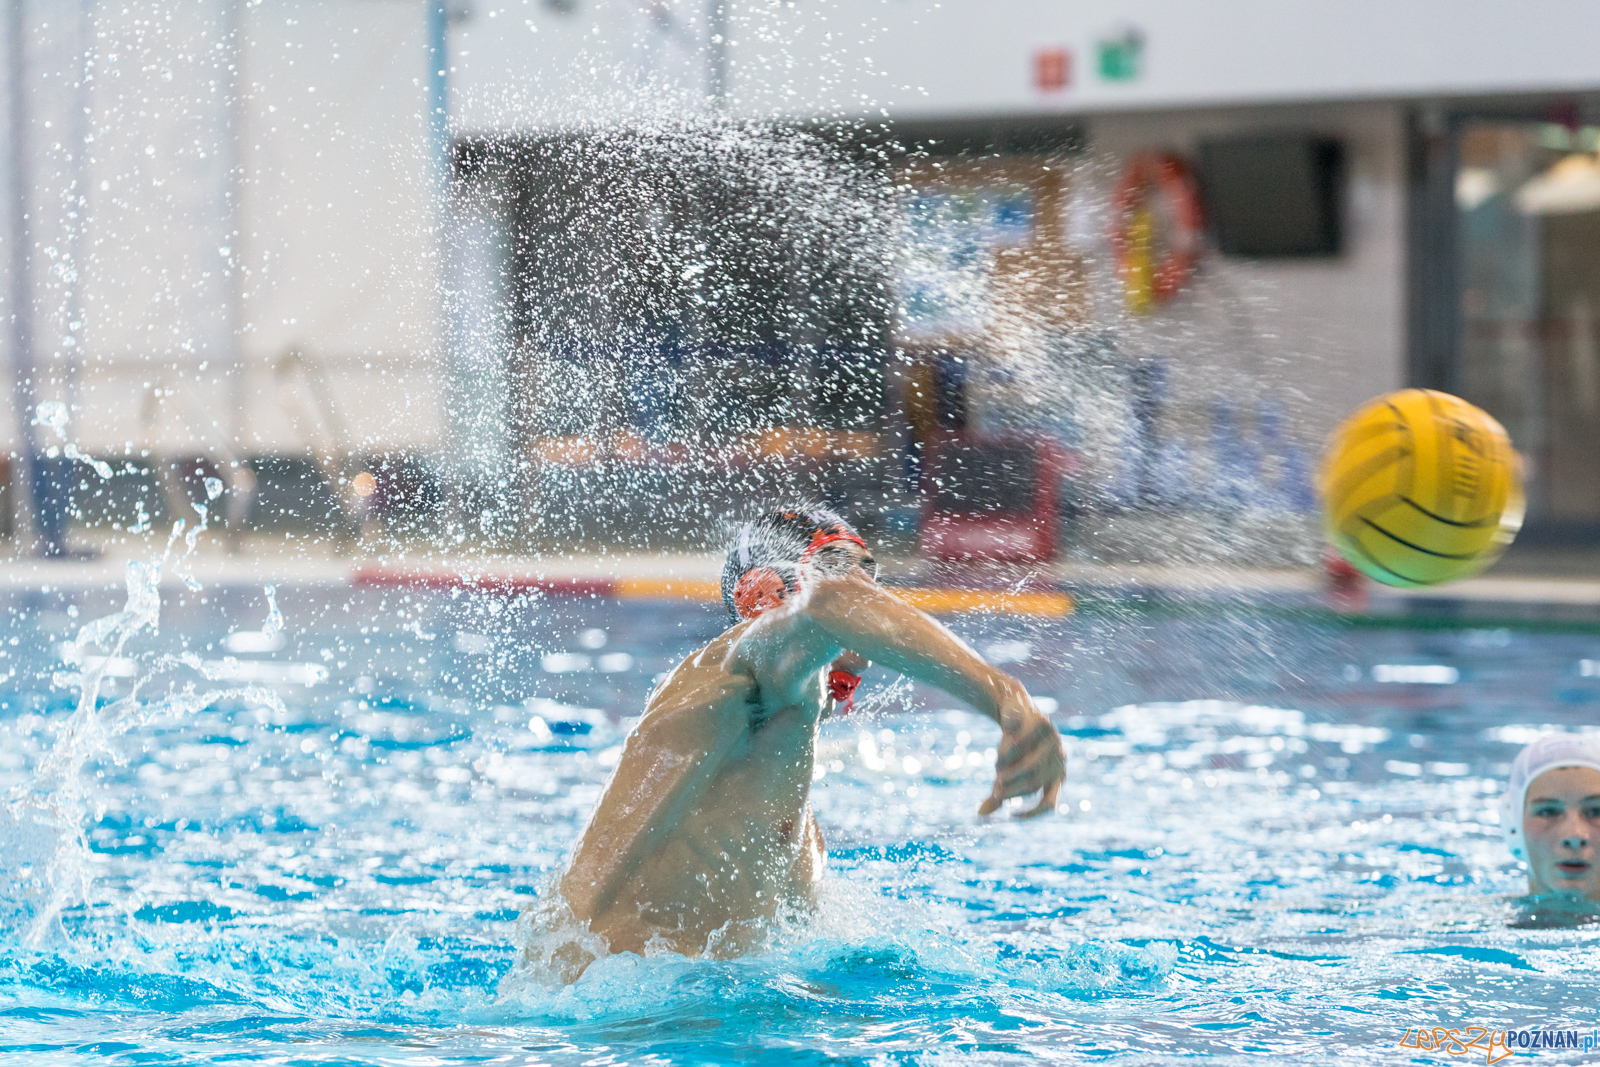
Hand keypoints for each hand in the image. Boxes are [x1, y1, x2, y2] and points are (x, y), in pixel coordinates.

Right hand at [979, 693, 1064, 818]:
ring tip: (997, 768)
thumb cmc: (1016, 748)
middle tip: (995, 791)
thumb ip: (999, 793)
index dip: (1030, 813)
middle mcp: (1059, 761)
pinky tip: (1000, 754)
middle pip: (1033, 783)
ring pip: (1029, 763)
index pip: (1048, 804)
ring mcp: (1053, 741)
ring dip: (1009, 770)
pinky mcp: (1041, 722)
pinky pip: (1022, 741)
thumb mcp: (1008, 772)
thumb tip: (980, 815)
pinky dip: (1008, 749)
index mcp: (1057, 777)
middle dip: (1011, 789)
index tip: (1010, 814)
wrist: (1017, 710)